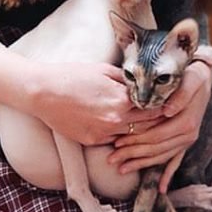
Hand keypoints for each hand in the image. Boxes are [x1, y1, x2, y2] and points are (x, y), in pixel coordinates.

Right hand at [30, 61, 164, 146]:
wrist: (43, 92)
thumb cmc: (73, 76)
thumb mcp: (104, 70)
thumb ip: (126, 80)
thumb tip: (144, 84)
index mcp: (122, 100)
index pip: (154, 107)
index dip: (162, 105)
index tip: (168, 102)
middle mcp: (115, 120)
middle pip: (147, 125)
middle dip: (156, 121)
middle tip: (164, 116)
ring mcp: (103, 133)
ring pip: (131, 136)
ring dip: (139, 130)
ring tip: (146, 123)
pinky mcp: (92, 141)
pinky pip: (113, 139)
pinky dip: (119, 134)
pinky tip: (121, 127)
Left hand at [106, 61, 211, 190]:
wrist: (204, 78)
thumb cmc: (192, 76)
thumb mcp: (189, 80)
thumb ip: (180, 95)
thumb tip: (168, 110)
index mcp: (186, 122)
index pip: (156, 136)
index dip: (136, 140)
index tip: (117, 142)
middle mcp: (188, 135)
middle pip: (155, 149)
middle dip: (132, 155)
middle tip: (111, 159)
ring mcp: (187, 140)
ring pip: (161, 157)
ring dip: (141, 164)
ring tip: (121, 169)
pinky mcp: (185, 141)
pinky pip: (175, 160)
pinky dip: (167, 174)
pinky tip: (160, 188)